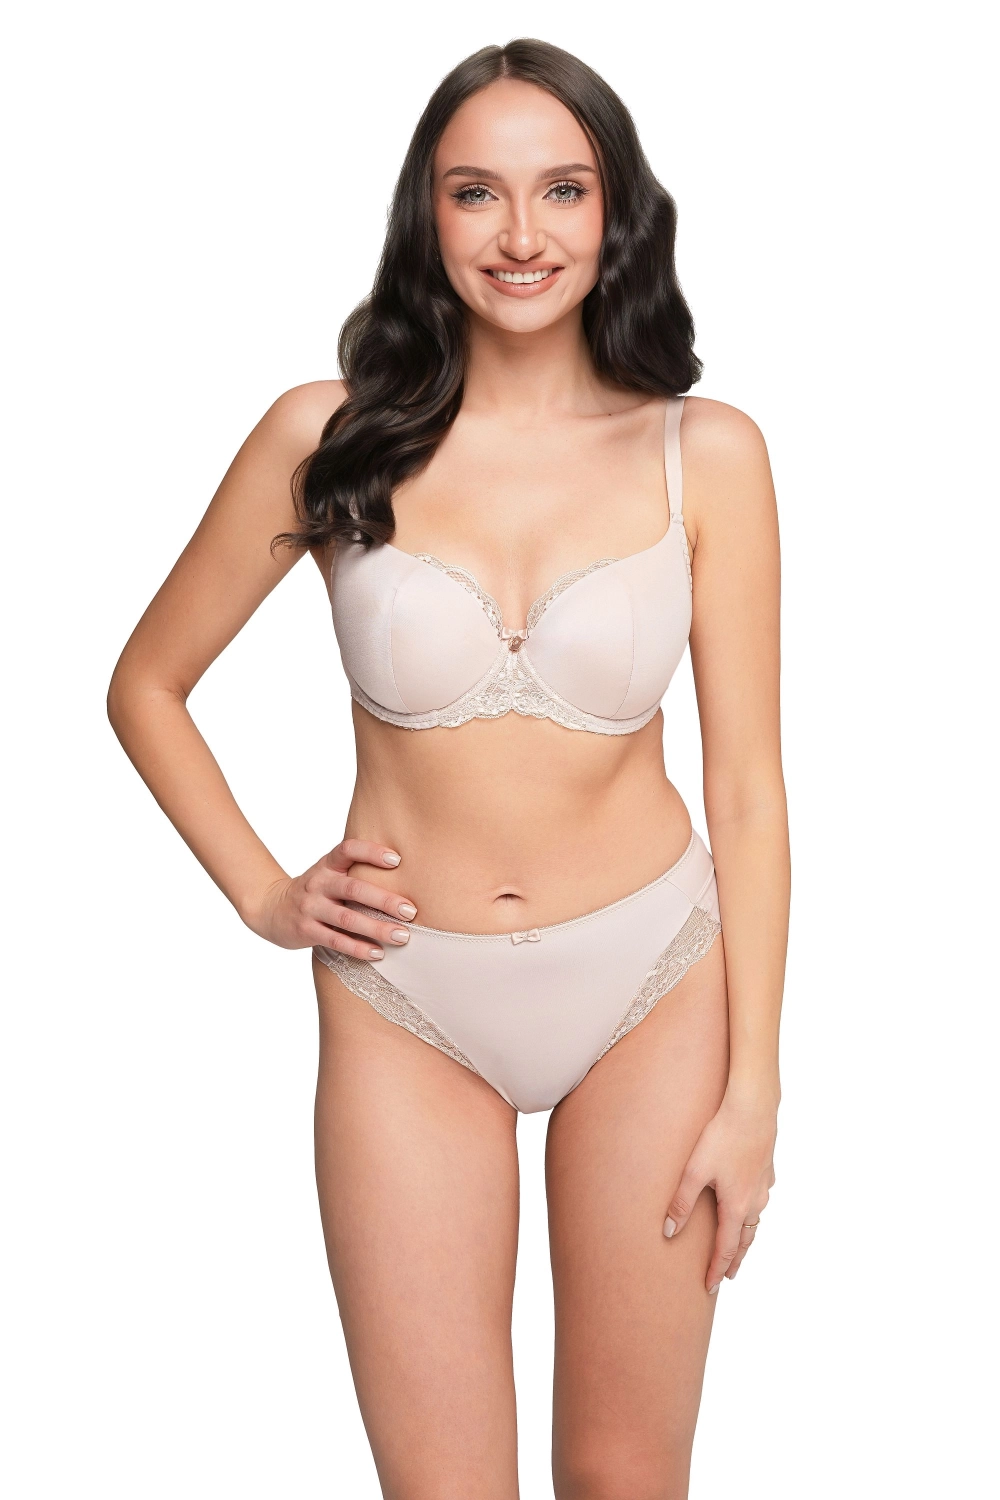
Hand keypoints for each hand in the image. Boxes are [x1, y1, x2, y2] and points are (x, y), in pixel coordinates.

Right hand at [245, 839, 416, 958]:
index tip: (397, 860)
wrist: (270, 908)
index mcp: (327, 865)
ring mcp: (310, 907)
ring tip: (402, 936)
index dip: (371, 852)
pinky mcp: (306, 930)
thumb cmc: (316, 890)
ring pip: (346, 918)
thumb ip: (356, 871)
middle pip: (353, 889)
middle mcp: (318, 883)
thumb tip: (406, 874)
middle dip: (384, 900)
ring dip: (377, 928)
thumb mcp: (329, 873)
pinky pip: (335, 940)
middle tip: (411, 911)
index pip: (348, 850)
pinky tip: (378, 953)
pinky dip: (358, 948)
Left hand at [663, 1093, 776, 1293]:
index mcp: (736, 1207)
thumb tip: (668, 1232)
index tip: (710, 1287)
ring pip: (755, 1220)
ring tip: (737, 1246)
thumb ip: (681, 1202)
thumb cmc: (722, 1136)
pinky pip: (759, 1200)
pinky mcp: (766, 1169)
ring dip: (745, 1237)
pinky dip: (752, 1213)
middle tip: (727, 1276)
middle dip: (734, 1260)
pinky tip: (747, 1204)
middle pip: (744, 1240)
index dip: (717, 1270)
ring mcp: (763, 1186)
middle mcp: (754, 1202)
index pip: (725, 1250)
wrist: (753, 1107)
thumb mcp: (694, 1170)